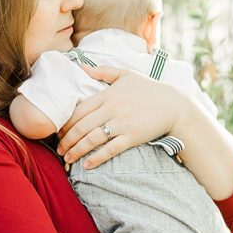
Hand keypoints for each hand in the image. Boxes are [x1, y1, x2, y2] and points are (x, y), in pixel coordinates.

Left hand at [56, 66, 188, 167]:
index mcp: (107, 95)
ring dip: (77, 151)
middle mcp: (111, 109)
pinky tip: (86, 165)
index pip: (79, 110)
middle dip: (66, 140)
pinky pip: (110, 150)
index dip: (65, 123)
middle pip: (81, 126)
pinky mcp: (132, 137)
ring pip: (92, 139)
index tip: (58, 132)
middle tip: (59, 149)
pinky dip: (97, 158)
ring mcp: (122, 124)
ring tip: (68, 158)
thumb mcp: (125, 74)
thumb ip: (102, 71)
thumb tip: (80, 67)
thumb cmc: (149, 89)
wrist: (174, 105)